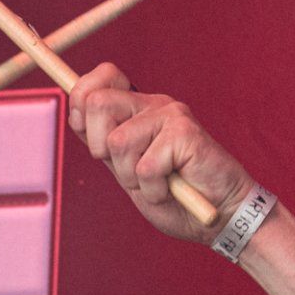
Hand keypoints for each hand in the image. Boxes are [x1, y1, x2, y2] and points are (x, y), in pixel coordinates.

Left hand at [67, 63, 258, 246]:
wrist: (220, 214)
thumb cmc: (175, 197)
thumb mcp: (127, 170)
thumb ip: (104, 143)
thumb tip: (74, 109)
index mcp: (137, 109)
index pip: (100, 80)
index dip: (81, 103)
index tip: (95, 140)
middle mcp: (153, 104)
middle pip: (97, 103)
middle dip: (100, 148)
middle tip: (129, 170)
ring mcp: (170, 115)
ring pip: (117, 141)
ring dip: (132, 176)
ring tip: (157, 182)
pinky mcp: (185, 132)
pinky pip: (145, 166)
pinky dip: (154, 189)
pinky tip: (173, 188)